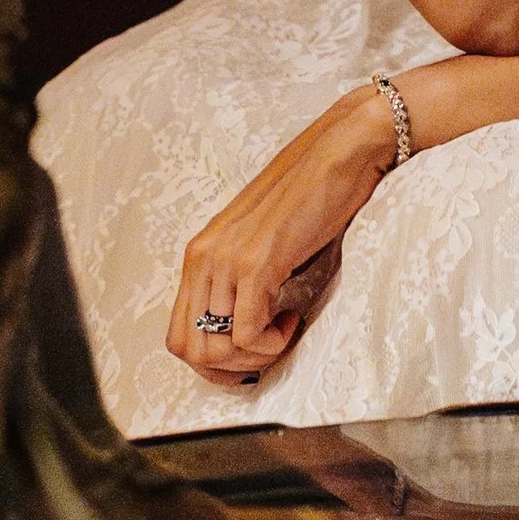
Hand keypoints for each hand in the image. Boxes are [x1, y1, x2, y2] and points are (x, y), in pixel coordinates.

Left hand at [168, 86, 399, 381]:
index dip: (210, 360)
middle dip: (228, 367)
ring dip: (252, 357)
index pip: (177, 334)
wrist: (340, 152)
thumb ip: (241, 275)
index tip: (249, 352)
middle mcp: (203, 256)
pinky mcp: (257, 264)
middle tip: (266, 349)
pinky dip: (271, 343)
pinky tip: (293, 318)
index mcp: (200, 251)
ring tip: (282, 330)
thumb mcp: (261, 238)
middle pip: (187, 349)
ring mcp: (227, 260)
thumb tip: (244, 326)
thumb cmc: (311, 193)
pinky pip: (247, 335)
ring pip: (213, 350)